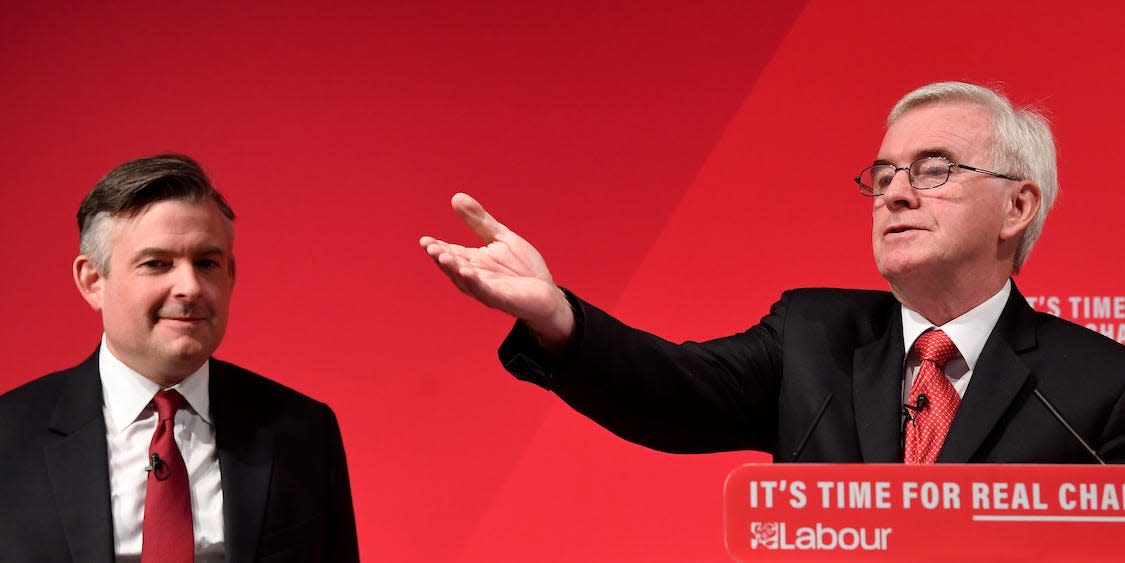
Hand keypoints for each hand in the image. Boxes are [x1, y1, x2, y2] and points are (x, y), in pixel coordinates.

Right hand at [420, 193, 574, 346]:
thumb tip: (456, 197)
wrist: (548, 293)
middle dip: (441, 257)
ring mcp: (487, 289)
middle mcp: (476, 276)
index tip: (425, 240)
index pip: (451, 252)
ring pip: (465, 280)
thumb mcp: (501, 238)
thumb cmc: (523, 268)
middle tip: (429, 246)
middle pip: (454, 266)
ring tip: (441, 256)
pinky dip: (474, 282)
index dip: (437, 247)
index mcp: (474, 261)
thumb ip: (479, 221)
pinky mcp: (502, 299)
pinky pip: (484, 290)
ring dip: (453, 269)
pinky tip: (466, 271)